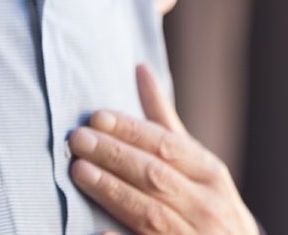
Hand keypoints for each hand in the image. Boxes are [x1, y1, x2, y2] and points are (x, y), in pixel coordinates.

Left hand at [68, 64, 257, 234]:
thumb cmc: (207, 200)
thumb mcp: (196, 162)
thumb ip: (164, 121)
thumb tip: (140, 69)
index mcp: (210, 173)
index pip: (166, 146)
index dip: (131, 131)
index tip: (96, 117)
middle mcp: (207, 206)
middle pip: (155, 176)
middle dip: (114, 156)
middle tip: (77, 140)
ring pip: (149, 213)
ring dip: (113, 191)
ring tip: (79, 171)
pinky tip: (98, 229)